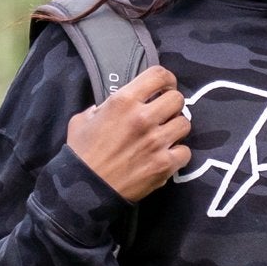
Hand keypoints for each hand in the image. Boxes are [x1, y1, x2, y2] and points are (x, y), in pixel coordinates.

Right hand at [65, 66, 190, 202]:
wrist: (84, 190)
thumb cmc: (81, 153)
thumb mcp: (83, 119)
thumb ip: (102, 106)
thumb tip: (113, 104)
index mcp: (123, 101)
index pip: (159, 75)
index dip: (166, 79)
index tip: (165, 86)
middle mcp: (143, 118)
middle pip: (177, 99)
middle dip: (171, 105)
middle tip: (164, 113)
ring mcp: (156, 142)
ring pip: (185, 124)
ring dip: (176, 128)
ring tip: (165, 135)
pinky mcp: (164, 165)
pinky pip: (185, 151)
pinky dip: (177, 154)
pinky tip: (166, 155)